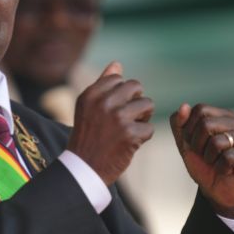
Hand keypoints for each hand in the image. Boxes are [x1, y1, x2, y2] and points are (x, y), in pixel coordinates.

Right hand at [67, 61, 154, 185]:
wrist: (83, 169)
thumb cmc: (87, 137)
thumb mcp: (87, 107)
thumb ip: (102, 84)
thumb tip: (117, 64)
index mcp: (91, 94)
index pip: (118, 79)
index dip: (122, 93)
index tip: (115, 107)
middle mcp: (103, 103)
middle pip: (136, 87)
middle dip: (136, 101)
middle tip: (128, 117)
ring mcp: (117, 118)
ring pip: (147, 105)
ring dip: (143, 118)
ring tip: (130, 130)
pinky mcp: (130, 134)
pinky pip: (149, 128)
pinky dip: (142, 137)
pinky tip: (129, 144)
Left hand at [169, 103, 233, 218]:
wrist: (216, 190)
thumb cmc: (202, 163)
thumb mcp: (185, 143)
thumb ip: (179, 123)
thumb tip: (184, 105)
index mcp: (223, 115)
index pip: (200, 109)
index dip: (189, 129)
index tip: (193, 142)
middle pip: (206, 124)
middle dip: (197, 144)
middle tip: (205, 155)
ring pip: (217, 142)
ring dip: (209, 157)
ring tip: (216, 161)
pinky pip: (228, 157)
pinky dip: (220, 167)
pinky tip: (226, 169)